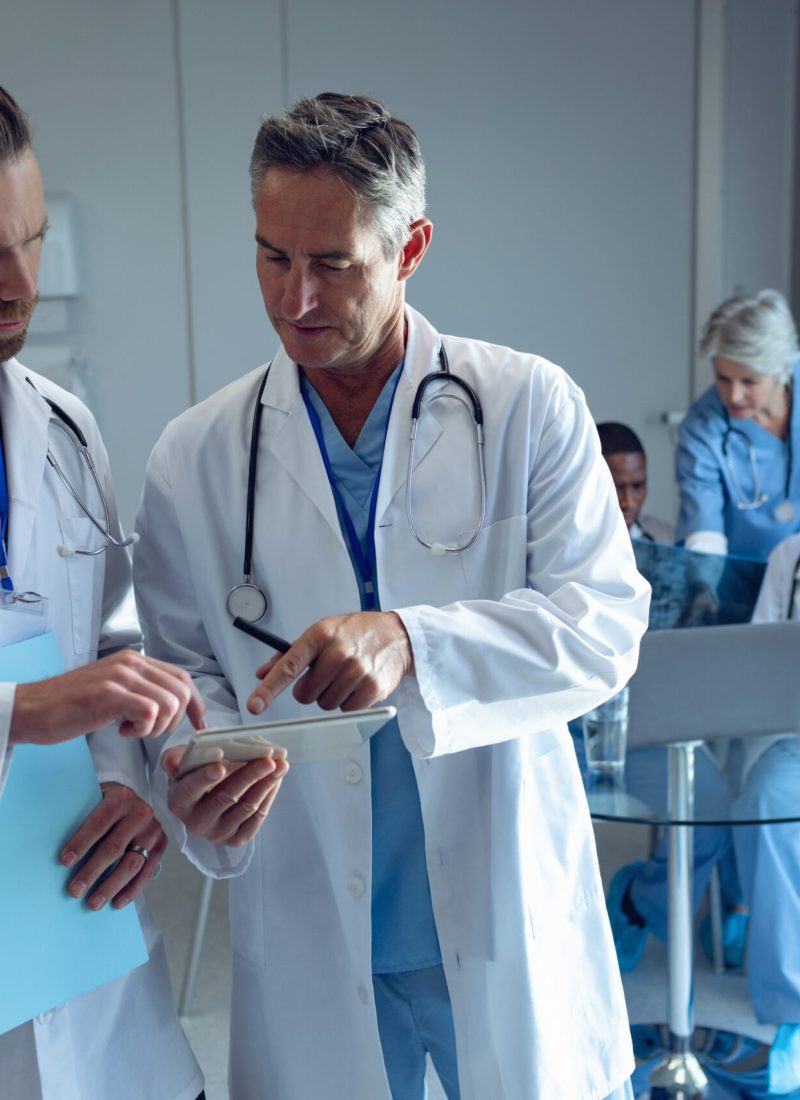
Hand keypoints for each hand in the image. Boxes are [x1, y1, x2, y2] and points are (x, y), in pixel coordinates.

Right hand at [10, 650, 205, 745]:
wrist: (32, 709)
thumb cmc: (70, 705)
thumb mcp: (112, 689)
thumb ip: (139, 690)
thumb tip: (171, 706)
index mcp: (134, 660)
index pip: (181, 677)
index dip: (195, 704)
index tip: (199, 725)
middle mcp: (131, 663)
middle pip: (181, 691)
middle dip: (173, 721)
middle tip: (148, 731)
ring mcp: (121, 676)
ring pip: (169, 703)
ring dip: (155, 727)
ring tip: (131, 730)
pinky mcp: (110, 694)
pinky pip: (151, 712)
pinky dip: (142, 729)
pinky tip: (121, 730)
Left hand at [60, 782, 166, 909]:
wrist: (134, 800)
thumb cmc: (105, 805)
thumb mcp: (95, 800)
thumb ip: (83, 817)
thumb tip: (57, 850)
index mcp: (121, 798)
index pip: (98, 823)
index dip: (81, 843)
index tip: (64, 862)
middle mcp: (140, 813)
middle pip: (114, 847)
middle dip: (92, 871)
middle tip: (75, 891)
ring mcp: (153, 830)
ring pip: (132, 863)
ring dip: (111, 886)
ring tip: (94, 903)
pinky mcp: (161, 844)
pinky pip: (147, 871)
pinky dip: (132, 890)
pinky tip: (117, 902)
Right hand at [162, 747, 287, 846]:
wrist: (204, 794)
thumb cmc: (194, 773)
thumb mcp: (182, 761)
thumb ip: (175, 758)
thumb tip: (173, 763)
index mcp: (179, 801)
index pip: (191, 789)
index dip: (205, 778)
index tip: (220, 766)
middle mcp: (196, 822)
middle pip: (226, 796)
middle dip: (250, 776)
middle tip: (268, 760)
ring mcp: (217, 833)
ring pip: (247, 807)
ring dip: (266, 784)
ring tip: (280, 766)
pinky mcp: (236, 839)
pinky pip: (257, 817)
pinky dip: (269, 796)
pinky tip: (276, 780)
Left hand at [246, 611, 413, 714]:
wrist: (396, 636)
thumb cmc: (354, 633)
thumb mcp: (321, 632)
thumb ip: (290, 654)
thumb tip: (262, 674)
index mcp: (320, 635)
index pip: (289, 665)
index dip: (269, 688)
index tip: (254, 705)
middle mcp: (338, 652)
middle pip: (305, 694)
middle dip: (310, 689)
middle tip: (325, 675)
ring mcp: (357, 671)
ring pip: (325, 704)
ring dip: (330, 696)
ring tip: (345, 677)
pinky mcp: (372, 688)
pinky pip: (346, 710)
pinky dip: (348, 702)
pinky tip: (357, 685)